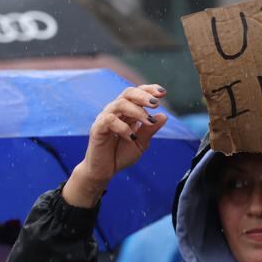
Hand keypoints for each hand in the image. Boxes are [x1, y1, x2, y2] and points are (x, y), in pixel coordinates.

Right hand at [64, 85, 168, 207]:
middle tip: (156, 104)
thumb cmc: (120, 155)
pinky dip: (123, 127)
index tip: (163, 93)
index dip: (149, 90)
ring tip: (148, 121)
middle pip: (128, 93)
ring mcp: (105, 118)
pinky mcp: (97, 128)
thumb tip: (164, 116)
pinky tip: (131, 137)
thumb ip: (150, 130)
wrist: (104, 171)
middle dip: (143, 96)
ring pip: (120, 104)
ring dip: (137, 111)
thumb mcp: (141, 143)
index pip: (136, 93)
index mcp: (126, 112)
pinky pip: (109, 120)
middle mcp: (115, 111)